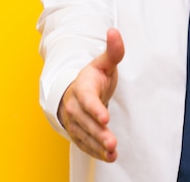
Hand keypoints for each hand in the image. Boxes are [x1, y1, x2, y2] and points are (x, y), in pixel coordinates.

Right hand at [57, 28, 124, 161]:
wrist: (76, 91)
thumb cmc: (93, 78)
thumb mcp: (104, 63)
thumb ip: (113, 51)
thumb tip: (114, 31)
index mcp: (82, 88)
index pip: (87, 99)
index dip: (95, 109)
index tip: (105, 118)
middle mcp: (75, 106)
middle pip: (85, 122)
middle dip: (98, 133)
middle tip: (111, 142)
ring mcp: (75, 121)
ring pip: (85, 135)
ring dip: (98, 145)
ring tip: (112, 152)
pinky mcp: (79, 133)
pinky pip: (86, 144)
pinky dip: (96, 152)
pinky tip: (109, 157)